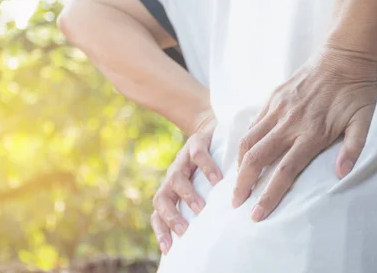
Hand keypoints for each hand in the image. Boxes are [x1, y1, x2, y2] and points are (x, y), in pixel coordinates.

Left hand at [150, 110, 221, 254]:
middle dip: (170, 216)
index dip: (160, 230)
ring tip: (202, 208)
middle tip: (184, 231)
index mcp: (172, 188)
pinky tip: (218, 180)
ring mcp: (183, 158)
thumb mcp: (202, 186)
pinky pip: (197, 155)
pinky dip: (207, 168)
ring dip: (188, 195)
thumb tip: (210, 235)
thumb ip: (201, 206)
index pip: (158, 212)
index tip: (169, 248)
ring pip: (177, 178)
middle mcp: (174, 175)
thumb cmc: (208, 166)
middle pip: (162, 197)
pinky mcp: (196, 142)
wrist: (209, 127)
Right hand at [232, 47, 376, 221]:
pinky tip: (245, 152)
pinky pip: (254, 122)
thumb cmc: (357, 91)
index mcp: (312, 133)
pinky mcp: (274, 97)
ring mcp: (279, 108)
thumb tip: (341, 175)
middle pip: (257, 157)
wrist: (344, 55)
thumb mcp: (364, 120)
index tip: (256, 214)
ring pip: (249, 139)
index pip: (284, 171)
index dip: (269, 195)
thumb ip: (353, 148)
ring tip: (235, 181)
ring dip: (239, 163)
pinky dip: (246, 140)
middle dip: (242, 182)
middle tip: (234, 202)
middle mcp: (290, 122)